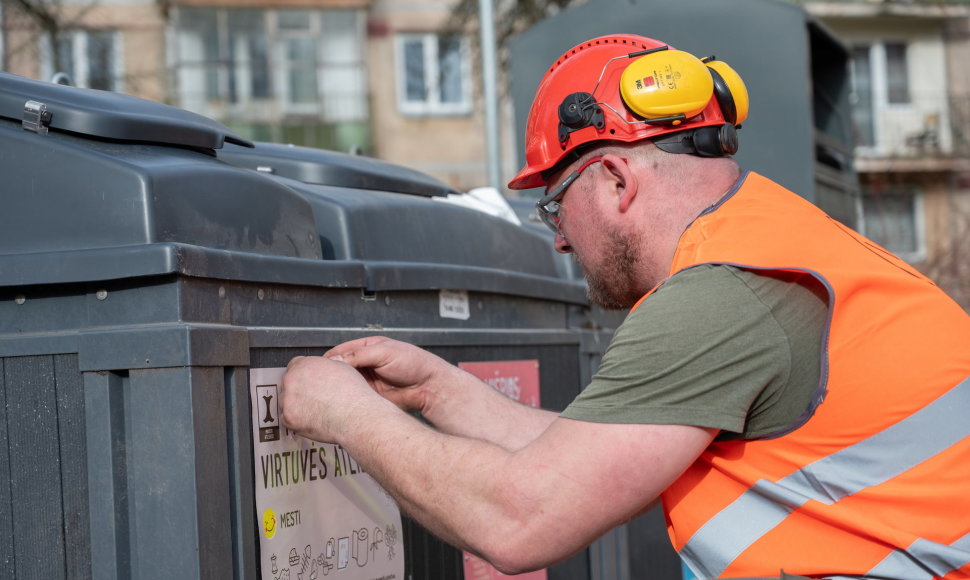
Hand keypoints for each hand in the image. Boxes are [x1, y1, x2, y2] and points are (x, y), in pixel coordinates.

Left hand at [280, 355, 378, 443]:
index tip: (307, 381)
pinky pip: (287, 419)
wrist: (354, 415)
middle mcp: (293, 379)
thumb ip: (326, 366)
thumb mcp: (342, 368)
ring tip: (315, 410)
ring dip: (296, 405)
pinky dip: (297, 421)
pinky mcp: (289, 417)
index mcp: (305, 365)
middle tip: (313, 398)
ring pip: (286, 402)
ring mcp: (288, 399)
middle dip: (299, 390)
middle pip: (289, 383)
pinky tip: (312, 419)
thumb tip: (326, 368)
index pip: (295, 365)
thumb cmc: (352, 395)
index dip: (303, 374)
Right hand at [324, 336, 456, 413]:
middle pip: (340, 368)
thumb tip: (336, 359)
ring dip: (339, 387)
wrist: (428, 386)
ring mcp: (368, 380)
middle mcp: (366, 363)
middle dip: (332, 374)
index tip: (319, 367)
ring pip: (345, 383)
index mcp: (368, 347)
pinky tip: (342, 401)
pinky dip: (348, 398)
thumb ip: (359, 355)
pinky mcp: (371, 395)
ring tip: (329, 391)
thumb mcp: (384, 352)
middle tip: (321, 381)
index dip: (330, 359)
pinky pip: (354, 396)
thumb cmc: (414, 363)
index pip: (341, 351)